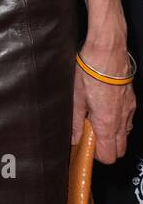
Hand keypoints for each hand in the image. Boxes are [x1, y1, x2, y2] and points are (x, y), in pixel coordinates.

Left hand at [72, 39, 135, 162]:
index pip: (109, 156)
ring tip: (94, 118)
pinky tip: (103, 107)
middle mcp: (122, 118)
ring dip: (112, 133)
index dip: (95, 154)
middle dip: (105, 147)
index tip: (85, 145)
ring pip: (124, 134)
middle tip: (89, 132)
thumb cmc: (91, 68)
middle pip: (120, 150)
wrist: (108, 47)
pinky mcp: (131, 99)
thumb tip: (74, 137)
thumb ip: (75, 120)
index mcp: (107, 121)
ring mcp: (129, 109)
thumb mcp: (76, 96)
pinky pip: (127, 119)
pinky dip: (117, 120)